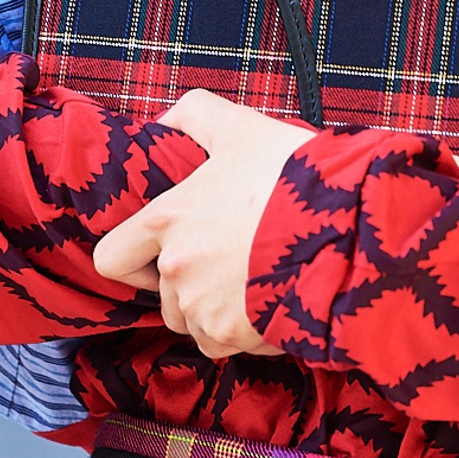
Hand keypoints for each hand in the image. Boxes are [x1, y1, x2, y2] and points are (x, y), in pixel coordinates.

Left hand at [93, 90, 310, 358]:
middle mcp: (176, 268)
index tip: (155, 253)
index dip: (130, 257)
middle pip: (161, 295)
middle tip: (227, 260)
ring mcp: (203, 308)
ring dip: (214, 309)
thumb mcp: (242, 128)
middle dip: (187, 284)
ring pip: (192, 322)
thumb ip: (196, 114)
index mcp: (167, 218)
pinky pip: (224, 343)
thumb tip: (166, 119)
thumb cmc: (291, 175)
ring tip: (255, 278)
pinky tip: (272, 298)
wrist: (346, 227)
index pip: (112, 256)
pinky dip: (242, 330)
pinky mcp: (234, 337)